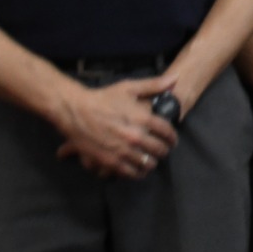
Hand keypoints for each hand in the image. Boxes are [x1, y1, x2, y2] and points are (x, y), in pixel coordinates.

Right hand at [54, 76, 177, 178]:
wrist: (76, 111)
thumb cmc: (103, 98)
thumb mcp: (129, 88)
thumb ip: (154, 84)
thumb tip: (176, 78)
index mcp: (143, 119)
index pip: (167, 132)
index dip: (173, 137)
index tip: (172, 140)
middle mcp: (135, 137)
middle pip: (160, 150)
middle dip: (164, 150)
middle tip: (163, 150)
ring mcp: (123, 151)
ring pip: (148, 163)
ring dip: (152, 162)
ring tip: (151, 159)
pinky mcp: (111, 161)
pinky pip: (131, 173)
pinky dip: (138, 173)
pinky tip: (139, 169)